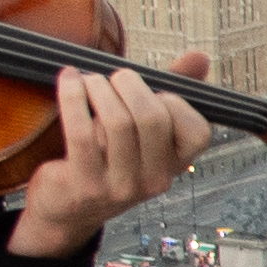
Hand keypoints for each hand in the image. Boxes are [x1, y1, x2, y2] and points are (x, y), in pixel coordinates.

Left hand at [7, 52, 213, 256]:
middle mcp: (154, 180)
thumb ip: (172, 92)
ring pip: (117, 121)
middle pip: (153, 117)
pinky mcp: (86, 185)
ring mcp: (121, 187)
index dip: (175, 102)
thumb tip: (201, 57)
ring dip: (98, 87)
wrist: (66, 209)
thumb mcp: (142, 129)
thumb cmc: (107, 158)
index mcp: (175, 165)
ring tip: (86, 81)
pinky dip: (73, 97)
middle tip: (113, 77)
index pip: (198, 131)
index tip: (153, 92)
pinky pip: (82, 131)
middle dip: (129, 83)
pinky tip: (68, 82)